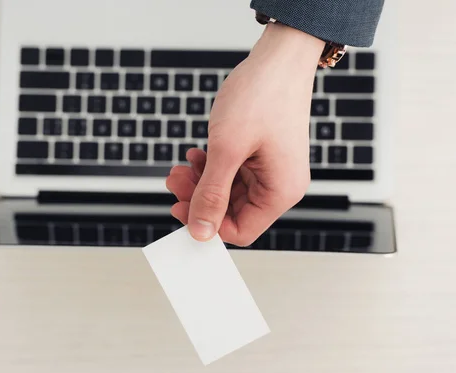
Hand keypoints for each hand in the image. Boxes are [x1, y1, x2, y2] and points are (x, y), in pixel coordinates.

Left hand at [166, 24, 324, 245]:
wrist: (279, 58)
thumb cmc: (262, 96)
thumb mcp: (227, 149)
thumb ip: (211, 194)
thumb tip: (199, 231)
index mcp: (280, 192)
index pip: (241, 231)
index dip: (207, 224)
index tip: (180, 207)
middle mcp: (279, 185)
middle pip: (233, 212)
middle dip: (199, 198)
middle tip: (175, 181)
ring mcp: (271, 170)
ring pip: (228, 192)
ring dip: (202, 182)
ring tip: (181, 167)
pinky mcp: (262, 156)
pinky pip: (232, 173)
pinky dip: (211, 167)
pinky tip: (196, 155)